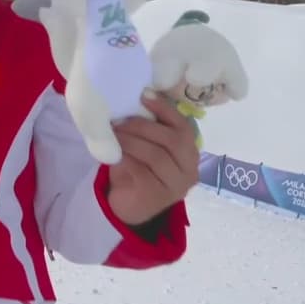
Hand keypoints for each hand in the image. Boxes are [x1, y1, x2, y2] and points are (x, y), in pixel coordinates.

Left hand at [107, 95, 199, 224]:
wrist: (128, 208)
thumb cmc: (138, 171)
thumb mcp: (146, 147)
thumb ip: (149, 129)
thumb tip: (137, 99)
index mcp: (190, 154)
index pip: (183, 127)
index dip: (165, 109)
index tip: (144, 95)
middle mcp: (189, 171)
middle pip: (172, 140)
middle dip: (143, 126)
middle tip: (120, 121)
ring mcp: (175, 186)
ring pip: (156, 155)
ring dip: (131, 140)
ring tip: (114, 133)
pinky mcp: (156, 196)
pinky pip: (141, 171)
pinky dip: (125, 157)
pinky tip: (114, 152)